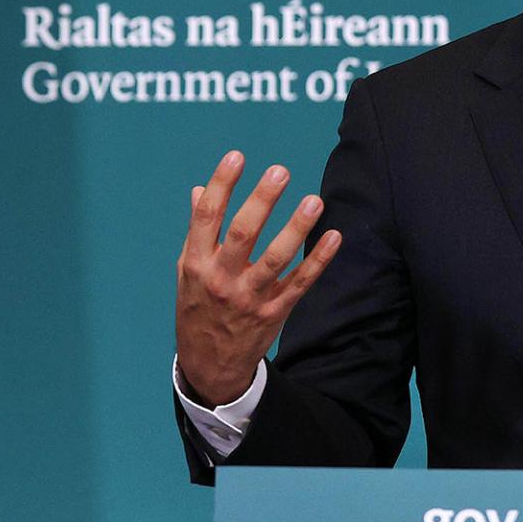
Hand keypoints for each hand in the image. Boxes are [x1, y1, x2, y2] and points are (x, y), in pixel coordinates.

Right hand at [175, 151, 342, 406]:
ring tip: (314, 200)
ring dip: (297, 228)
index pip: (207, 217)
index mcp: (196, 264)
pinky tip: (334, 236)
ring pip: (276, 259)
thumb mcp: (187, 272)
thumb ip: (197, 231)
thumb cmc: (198, 308)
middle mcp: (222, 280)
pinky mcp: (275, 312)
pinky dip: (319, 260)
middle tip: (280, 171)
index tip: (237, 156)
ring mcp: (250, 298)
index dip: (221, 185)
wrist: (210, 365)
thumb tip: (200, 190)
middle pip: (242, 234)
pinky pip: (300, 283)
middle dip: (262, 200)